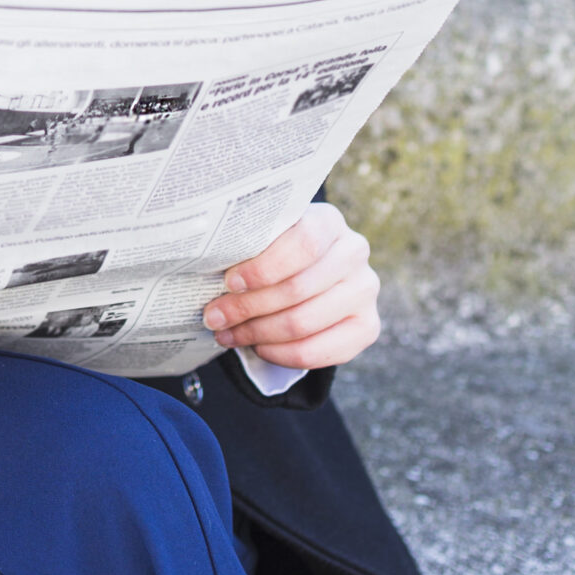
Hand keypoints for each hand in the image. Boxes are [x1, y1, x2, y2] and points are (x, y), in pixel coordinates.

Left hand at [201, 203, 379, 370]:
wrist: (311, 272)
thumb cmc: (278, 251)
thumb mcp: (267, 237)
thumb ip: (248, 244)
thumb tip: (207, 269)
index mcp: (329, 221)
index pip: (303, 243)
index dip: (264, 267)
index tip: (229, 282)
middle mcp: (354, 252)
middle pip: (298, 289)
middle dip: (248, 307)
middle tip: (214, 317)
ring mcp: (365, 291)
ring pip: (303, 322)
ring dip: (258, 333)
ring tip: (227, 334)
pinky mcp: (367, 327)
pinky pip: (318, 352)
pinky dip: (280, 354)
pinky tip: (258, 347)